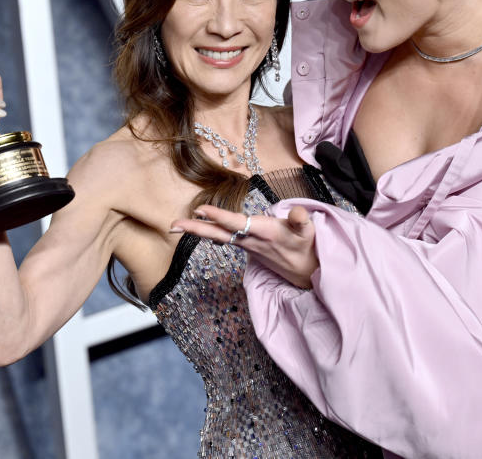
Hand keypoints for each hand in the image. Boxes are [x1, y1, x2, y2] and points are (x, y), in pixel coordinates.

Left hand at [172, 205, 317, 288]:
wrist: (308, 272)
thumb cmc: (308, 247)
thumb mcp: (309, 231)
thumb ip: (301, 220)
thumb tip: (297, 211)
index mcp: (264, 232)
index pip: (237, 223)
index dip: (219, 216)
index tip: (199, 210)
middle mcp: (252, 241)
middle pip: (219, 234)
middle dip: (196, 229)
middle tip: (172, 225)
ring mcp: (248, 246)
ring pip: (220, 236)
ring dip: (200, 230)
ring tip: (180, 225)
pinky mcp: (249, 248)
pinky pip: (226, 239)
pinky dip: (212, 233)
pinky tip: (202, 230)